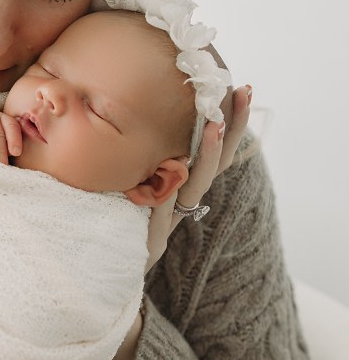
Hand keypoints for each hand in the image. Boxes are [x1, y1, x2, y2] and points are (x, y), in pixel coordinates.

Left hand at [145, 84, 251, 270]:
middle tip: (244, 92)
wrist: (115, 270)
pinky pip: (162, 213)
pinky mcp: (154, 241)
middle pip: (220, 161)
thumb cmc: (127, 222)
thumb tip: (159, 123)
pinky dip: (168, 197)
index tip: (242, 88)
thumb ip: (154, 161)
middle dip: (233, 126)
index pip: (217, 148)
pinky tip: (174, 172)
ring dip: (208, 154)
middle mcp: (186, 200)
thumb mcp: (142, 185)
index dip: (232, 121)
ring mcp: (173, 219)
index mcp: (186, 184)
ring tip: (214, 125)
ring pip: (197, 184)